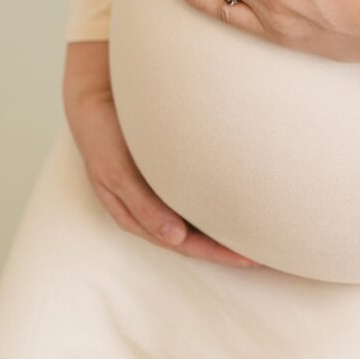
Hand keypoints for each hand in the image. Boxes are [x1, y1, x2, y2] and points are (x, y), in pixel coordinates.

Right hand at [63, 68, 262, 267]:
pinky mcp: (165, 173)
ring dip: (223, 229)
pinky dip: (215, 204)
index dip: (218, 254)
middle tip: (265, 253)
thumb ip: (144, 207)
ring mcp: (158, 193)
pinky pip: (194, 197)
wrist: (94, 100)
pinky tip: (236, 203)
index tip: (249, 258)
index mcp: (138, 218)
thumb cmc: (104, 140)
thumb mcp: (117, 174)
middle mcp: (151, 210)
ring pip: (196, 221)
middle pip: (195, 239)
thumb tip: (175, 239)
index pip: (186, 245)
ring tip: (257, 235)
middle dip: (227, 249)